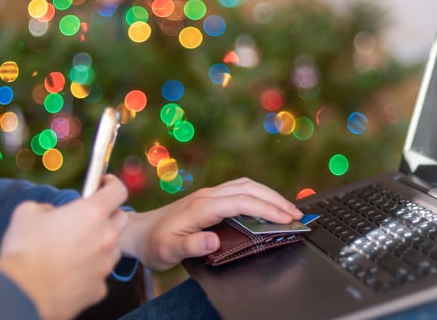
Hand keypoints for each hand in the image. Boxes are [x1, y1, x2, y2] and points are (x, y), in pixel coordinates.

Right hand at [0, 174, 127, 319]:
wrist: (23, 294)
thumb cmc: (24, 249)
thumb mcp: (27, 212)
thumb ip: (47, 207)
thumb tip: (51, 213)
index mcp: (92, 213)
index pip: (118, 190)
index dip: (112, 184)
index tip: (104, 183)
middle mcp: (106, 237)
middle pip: (121, 218)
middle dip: (108, 214)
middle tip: (88, 217)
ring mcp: (105, 264)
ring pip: (113, 247)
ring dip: (102, 243)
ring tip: (78, 247)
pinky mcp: (100, 288)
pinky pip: (100, 273)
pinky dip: (91, 270)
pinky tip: (72, 271)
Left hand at [120, 177, 302, 270]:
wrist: (139, 232)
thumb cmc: (155, 243)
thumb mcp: (169, 250)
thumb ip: (191, 245)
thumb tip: (214, 240)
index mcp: (201, 206)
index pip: (241, 202)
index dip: (265, 209)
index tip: (285, 218)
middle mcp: (207, 195)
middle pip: (248, 189)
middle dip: (275, 200)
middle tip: (297, 215)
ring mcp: (209, 194)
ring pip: (246, 186)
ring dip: (269, 194)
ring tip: (289, 209)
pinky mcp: (210, 198)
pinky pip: (240, 190)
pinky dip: (259, 194)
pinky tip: (267, 204)